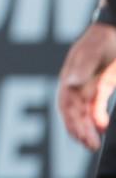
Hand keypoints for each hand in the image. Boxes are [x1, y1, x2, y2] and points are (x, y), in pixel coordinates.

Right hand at [57, 23, 115, 149]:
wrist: (114, 32)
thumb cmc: (102, 39)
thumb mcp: (93, 51)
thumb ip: (82, 67)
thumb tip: (70, 83)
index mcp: (70, 76)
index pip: (65, 104)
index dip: (71, 121)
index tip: (81, 135)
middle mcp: (76, 85)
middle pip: (73, 113)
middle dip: (79, 130)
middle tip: (91, 145)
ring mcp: (88, 89)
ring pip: (83, 115)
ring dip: (86, 130)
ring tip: (93, 144)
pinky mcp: (100, 90)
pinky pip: (94, 110)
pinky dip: (97, 121)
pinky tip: (103, 128)